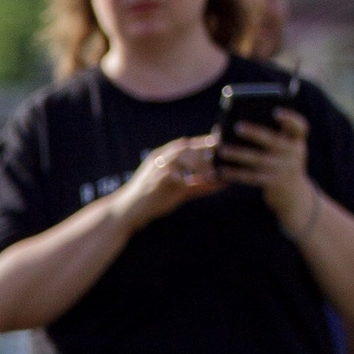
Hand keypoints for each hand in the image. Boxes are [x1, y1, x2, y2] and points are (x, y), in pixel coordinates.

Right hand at [107, 135, 224, 231]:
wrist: (127, 211)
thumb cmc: (153, 199)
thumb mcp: (181, 191)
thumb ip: (200, 185)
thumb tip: (224, 183)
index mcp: (166, 157)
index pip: (189, 144)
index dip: (207, 143)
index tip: (226, 146)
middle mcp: (161, 158)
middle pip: (187, 146)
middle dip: (206, 151)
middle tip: (224, 160)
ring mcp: (156, 167)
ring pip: (181, 155)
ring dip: (199, 163)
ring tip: (212, 175)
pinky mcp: (153, 179)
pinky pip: (172, 173)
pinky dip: (186, 177)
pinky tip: (196, 183)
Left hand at [213, 106, 313, 228]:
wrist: (294, 195)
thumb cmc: (283, 164)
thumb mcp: (286, 150)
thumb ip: (274, 137)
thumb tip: (238, 127)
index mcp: (297, 141)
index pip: (299, 127)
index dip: (289, 119)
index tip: (276, 112)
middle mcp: (293, 154)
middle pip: (272, 141)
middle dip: (255, 133)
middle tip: (237, 126)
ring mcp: (283, 169)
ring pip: (256, 159)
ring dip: (237, 154)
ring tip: (221, 149)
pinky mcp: (272, 183)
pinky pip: (250, 177)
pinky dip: (234, 173)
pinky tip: (221, 170)